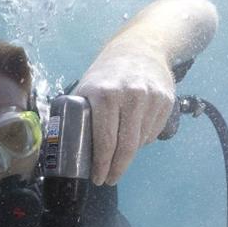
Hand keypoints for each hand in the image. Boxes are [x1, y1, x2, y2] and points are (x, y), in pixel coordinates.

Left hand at [75, 48, 174, 185]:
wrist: (140, 47)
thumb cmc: (106, 73)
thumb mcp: (86, 87)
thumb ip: (77, 113)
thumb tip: (62, 146)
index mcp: (104, 94)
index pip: (105, 140)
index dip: (102, 165)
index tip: (98, 179)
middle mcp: (130, 95)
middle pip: (126, 146)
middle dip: (117, 169)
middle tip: (109, 179)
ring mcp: (151, 98)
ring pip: (141, 141)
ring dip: (129, 155)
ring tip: (119, 158)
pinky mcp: (166, 100)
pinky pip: (153, 132)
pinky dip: (143, 140)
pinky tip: (134, 137)